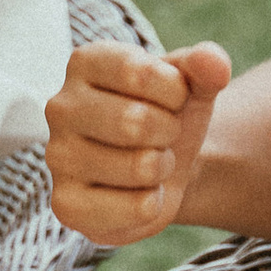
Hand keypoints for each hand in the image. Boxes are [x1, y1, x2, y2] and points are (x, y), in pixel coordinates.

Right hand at [46, 40, 230, 243]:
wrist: (162, 167)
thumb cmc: (167, 114)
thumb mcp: (191, 84)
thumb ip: (205, 65)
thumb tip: (213, 62)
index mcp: (85, 64)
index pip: (139, 72)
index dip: (175, 91)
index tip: (171, 98)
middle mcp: (61, 107)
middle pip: (135, 121)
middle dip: (168, 132)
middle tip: (161, 135)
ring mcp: (57, 157)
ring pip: (139, 167)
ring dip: (162, 168)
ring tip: (149, 162)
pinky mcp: (65, 204)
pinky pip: (135, 208)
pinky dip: (153, 203)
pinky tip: (137, 192)